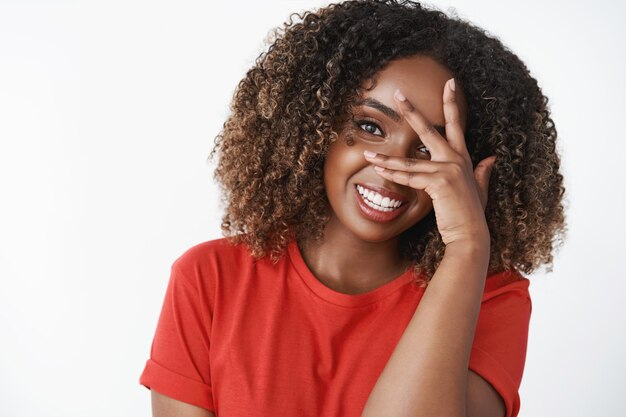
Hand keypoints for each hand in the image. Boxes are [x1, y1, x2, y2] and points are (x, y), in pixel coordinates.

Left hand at [363, 78, 495, 246]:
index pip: (455, 124)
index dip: (451, 103)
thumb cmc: (471, 214)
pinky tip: (378, 169)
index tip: (449, 82)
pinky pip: (410, 177)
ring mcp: (448, 169)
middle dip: (412, 110)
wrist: (471, 234)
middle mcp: (455, 159)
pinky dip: (393, 175)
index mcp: (463, 157)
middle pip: (429, 129)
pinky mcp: (439, 182)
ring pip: (409, 161)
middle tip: (398, 94)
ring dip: (385, 158)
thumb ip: (482, 172)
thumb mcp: (479, 189)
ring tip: (367, 153)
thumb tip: (491, 159)